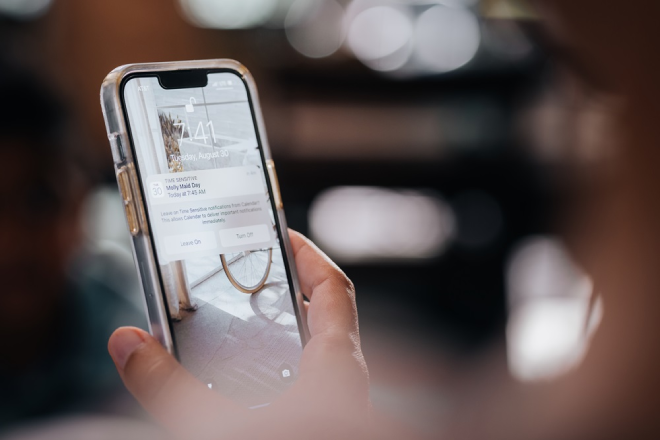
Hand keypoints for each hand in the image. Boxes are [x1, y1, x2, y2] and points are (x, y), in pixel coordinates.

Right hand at [107, 230, 369, 438]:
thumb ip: (169, 386)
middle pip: (320, 318)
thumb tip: (129, 345)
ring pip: (310, 354)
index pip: (333, 288)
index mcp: (337, 364)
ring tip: (230, 331)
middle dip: (281, 297)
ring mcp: (337, 404)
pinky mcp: (323, 421)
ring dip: (273, 340)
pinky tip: (237, 387)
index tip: (280, 235)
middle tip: (241, 284)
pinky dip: (272, 376)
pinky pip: (302, 386)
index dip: (309, 255)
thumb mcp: (220, 425)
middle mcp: (345, 380)